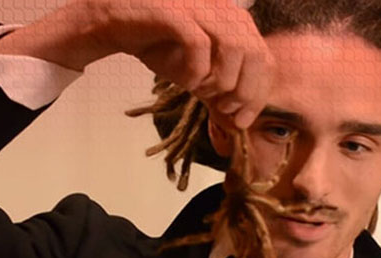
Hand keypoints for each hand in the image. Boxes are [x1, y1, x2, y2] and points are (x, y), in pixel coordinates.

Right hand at [0, 0, 274, 127]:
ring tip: (207, 95)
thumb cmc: (160, 46)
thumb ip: (219, 92)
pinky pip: (200, 44)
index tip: (242, 120)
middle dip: (245, 92)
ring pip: (235, 48)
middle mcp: (224, 10)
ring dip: (225, 82)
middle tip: (225, 111)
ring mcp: (201, 8)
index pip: (264, 59)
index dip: (259, 93)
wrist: (116, 24)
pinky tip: (188, 83)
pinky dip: (198, 71)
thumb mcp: (198, 73)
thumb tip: (238, 124)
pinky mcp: (176, 12)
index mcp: (235, 23)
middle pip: (256, 54)